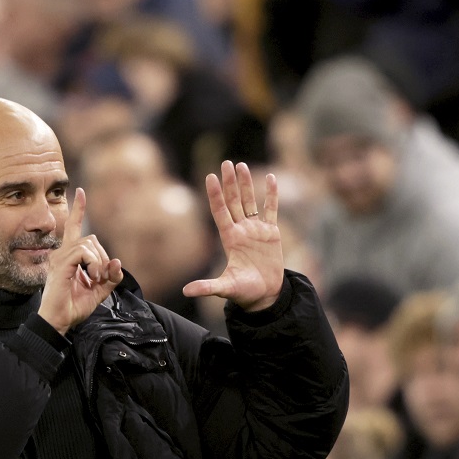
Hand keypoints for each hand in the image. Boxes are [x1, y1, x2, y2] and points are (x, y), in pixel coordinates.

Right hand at [37, 188, 122, 334]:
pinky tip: (92, 278)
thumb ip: (110, 277)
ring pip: (88, 244)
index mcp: (68, 257)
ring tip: (95, 279)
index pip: (73, 228)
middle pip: (90, 238)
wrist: (58, 321)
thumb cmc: (73, 308)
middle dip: (102, 257)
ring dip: (99, 262)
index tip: (80, 192)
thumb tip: (117, 262)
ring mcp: (60, 257)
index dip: (78, 210)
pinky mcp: (61, 263)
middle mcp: (61, 253)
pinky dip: (94, 264)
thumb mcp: (99, 291)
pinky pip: (83, 252)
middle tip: (100, 277)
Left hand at [183, 161, 284, 310]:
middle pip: (234, 201)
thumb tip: (186, 292)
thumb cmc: (244, 292)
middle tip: (226, 163)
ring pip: (250, 202)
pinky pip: (271, 209)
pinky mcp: (272, 233)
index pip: (220, 211)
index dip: (215, 195)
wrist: (265, 295)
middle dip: (230, 183)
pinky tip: (270, 178)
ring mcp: (256, 230)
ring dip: (246, 184)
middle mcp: (241, 230)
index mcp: (229, 239)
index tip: (209, 177)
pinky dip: (271, 194)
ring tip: (241, 165)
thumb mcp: (225, 288)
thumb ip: (207, 287)